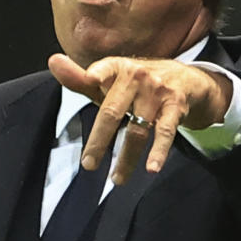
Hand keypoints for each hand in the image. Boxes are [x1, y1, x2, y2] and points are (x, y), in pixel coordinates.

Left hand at [48, 53, 232, 184]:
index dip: (97, 74)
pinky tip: (152, 168)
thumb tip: (53, 62)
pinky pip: (165, 132)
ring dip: (126, 157)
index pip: (104, 70)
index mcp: (117, 67)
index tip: (92, 80)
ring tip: (117, 179)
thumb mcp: (111, 79)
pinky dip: (159, 151)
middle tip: (88, 164)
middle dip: (100, 140)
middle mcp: (137, 76)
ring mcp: (157, 91)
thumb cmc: (138, 83)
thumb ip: (80, 78)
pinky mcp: (176, 106)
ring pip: (137, 129)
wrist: (187, 78)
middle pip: (113, 111)